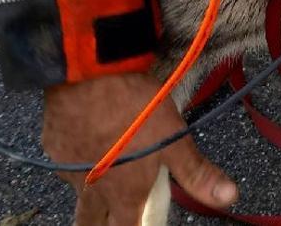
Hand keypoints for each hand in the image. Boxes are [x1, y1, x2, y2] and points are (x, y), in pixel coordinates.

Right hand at [43, 73, 237, 225]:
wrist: (88, 70)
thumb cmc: (134, 105)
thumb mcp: (175, 138)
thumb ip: (196, 172)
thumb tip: (228, 197)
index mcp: (122, 192)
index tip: (142, 223)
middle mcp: (91, 188)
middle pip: (89, 224)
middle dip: (100, 225)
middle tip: (111, 218)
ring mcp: (67, 166)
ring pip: (77, 190)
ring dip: (90, 189)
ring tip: (106, 170)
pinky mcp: (51, 144)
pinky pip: (64, 160)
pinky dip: (77, 156)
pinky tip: (88, 136)